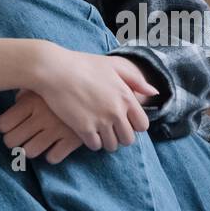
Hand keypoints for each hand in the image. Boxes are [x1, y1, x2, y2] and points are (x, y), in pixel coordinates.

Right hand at [27, 46, 159, 151]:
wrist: (55, 70)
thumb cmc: (84, 64)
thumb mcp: (114, 65)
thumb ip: (136, 79)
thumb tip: (154, 93)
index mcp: (127, 96)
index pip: (142, 125)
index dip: (134, 126)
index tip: (124, 121)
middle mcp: (117, 111)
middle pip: (128, 139)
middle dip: (121, 136)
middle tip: (111, 130)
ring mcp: (101, 121)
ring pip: (112, 145)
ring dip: (107, 141)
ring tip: (99, 132)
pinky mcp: (84, 129)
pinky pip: (95, 146)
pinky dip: (92, 142)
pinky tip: (87, 133)